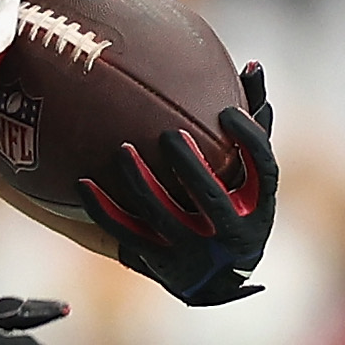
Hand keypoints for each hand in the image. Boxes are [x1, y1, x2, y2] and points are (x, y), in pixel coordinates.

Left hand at [82, 62, 275, 307]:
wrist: (218, 280)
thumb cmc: (237, 205)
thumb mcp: (252, 176)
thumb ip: (253, 125)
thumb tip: (252, 64)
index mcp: (259, 205)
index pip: (263, 169)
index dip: (248, 141)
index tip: (227, 112)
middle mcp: (230, 231)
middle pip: (211, 197)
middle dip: (190, 166)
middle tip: (170, 135)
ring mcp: (194, 249)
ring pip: (163, 215)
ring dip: (140, 182)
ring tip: (122, 150)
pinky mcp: (160, 261)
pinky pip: (126, 232)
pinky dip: (103, 208)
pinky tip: (81, 182)